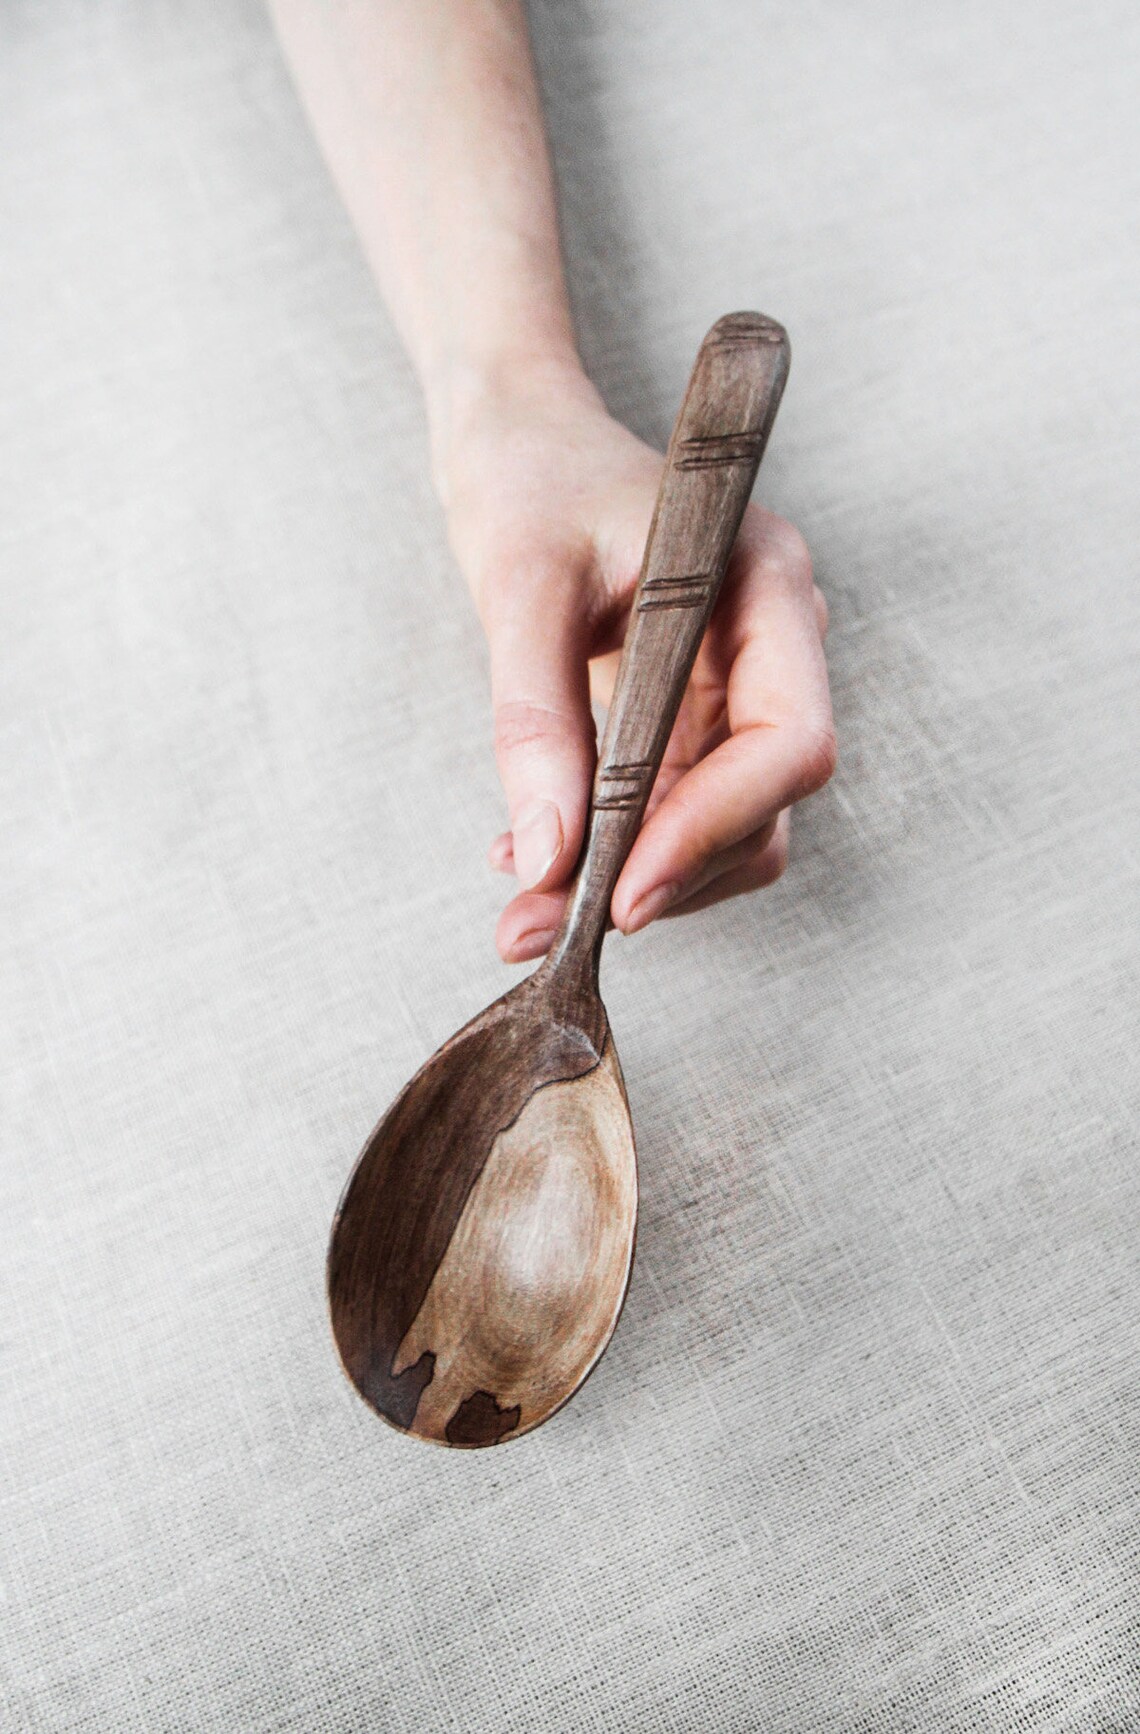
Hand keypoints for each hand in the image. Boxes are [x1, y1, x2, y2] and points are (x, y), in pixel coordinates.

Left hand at [440, 357, 835, 963]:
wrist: (522, 445)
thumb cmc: (531, 480)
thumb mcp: (520, 585)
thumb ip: (536, 719)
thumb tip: (546, 855)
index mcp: (766, 587)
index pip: (790, 739)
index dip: (715, 825)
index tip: (623, 891)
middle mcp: (773, 648)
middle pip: (762, 807)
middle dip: (660, 876)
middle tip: (543, 926)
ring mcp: (740, 691)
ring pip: (724, 832)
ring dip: (632, 881)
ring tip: (524, 908)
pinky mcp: (695, 724)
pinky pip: (674, 815)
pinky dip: (612, 854)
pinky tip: (536, 862)